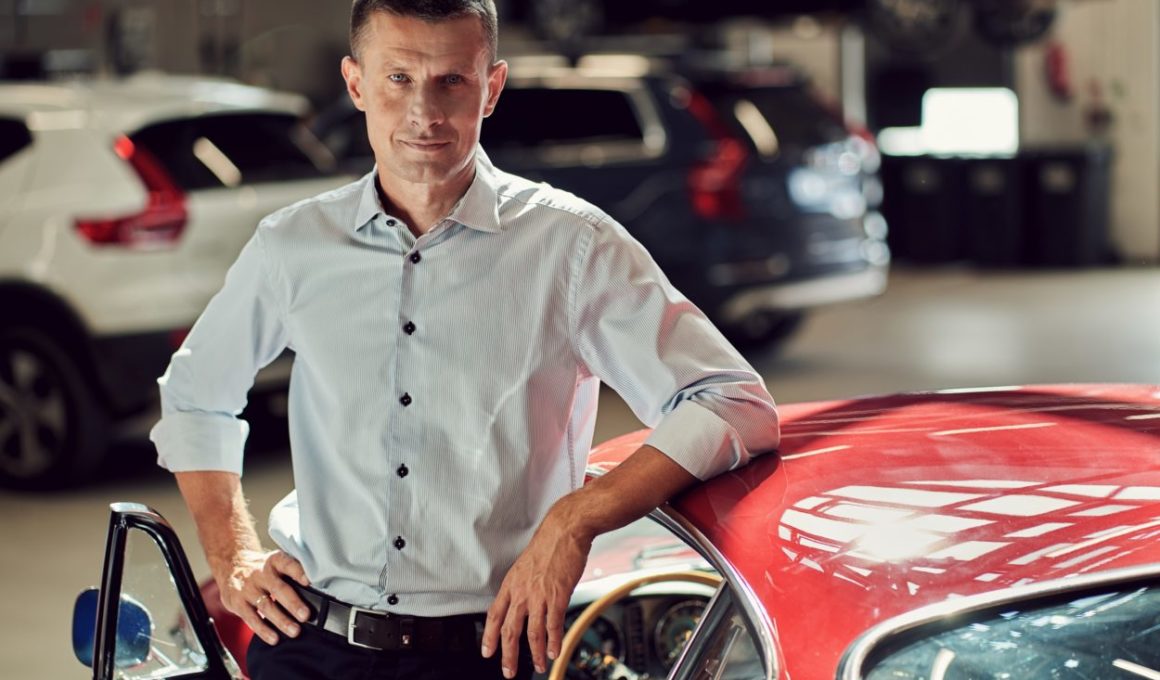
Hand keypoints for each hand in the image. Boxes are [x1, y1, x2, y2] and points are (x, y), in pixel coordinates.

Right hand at [218, 549, 310, 644]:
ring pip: (265, 606)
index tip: (309, 582)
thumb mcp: (275, 562)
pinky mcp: (237, 603)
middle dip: (293, 603)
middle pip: (278, 588)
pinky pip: (251, 618)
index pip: (287, 564)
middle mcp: (260, 573)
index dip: (298, 572)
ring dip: (281, 620)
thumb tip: (317, 591)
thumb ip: (292, 573)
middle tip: (306, 616)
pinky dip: (263, 630)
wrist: (231, 564)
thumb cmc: (262, 568)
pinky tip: (274, 638)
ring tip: (295, 631)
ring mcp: (247, 588)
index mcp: (273, 561)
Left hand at [481, 511, 592, 677]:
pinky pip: (553, 625)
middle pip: (510, 630)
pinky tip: (554, 651)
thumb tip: (525, 601)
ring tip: (538, 666)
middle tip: (509, 671)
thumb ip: (524, 585)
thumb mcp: (527, 565)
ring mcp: (539, 595)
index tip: (487, 652)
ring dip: (534, 653)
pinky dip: (553, 642)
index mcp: (512, 583)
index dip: (489, 636)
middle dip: (508, 655)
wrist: (565, 530)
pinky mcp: (557, 596)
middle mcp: (522, 592)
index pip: (494, 615)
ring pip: (532, 632)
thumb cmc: (549, 544)